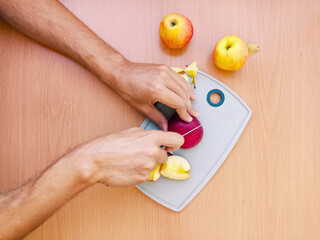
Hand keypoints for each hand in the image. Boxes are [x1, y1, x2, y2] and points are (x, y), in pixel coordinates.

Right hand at [68, 128, 183, 186]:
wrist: (95, 161)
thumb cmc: (109, 145)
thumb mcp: (131, 132)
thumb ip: (149, 136)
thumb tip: (159, 140)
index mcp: (151, 137)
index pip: (178, 140)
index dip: (175, 143)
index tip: (172, 146)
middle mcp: (153, 152)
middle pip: (166, 156)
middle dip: (157, 156)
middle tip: (143, 154)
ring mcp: (149, 166)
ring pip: (156, 167)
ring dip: (148, 165)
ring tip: (133, 161)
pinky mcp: (143, 178)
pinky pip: (148, 176)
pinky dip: (141, 173)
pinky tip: (130, 168)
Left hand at [108, 61, 198, 130]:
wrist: (121, 72)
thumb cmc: (128, 88)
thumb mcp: (142, 107)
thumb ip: (157, 118)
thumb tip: (166, 128)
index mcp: (157, 89)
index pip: (179, 103)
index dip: (185, 113)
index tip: (187, 119)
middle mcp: (163, 78)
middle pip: (184, 94)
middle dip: (189, 106)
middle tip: (193, 114)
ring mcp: (165, 71)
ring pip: (184, 85)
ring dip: (190, 96)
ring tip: (193, 105)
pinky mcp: (165, 67)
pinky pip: (180, 78)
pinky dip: (186, 86)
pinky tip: (189, 93)